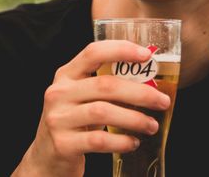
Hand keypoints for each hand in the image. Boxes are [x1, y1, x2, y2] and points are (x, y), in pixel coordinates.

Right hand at [11, 40, 171, 176]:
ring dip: (134, 119)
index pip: (92, 52)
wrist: (46, 158)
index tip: (146, 55)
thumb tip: (148, 81)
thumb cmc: (72, 122)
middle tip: (162, 101)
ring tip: (151, 125)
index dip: (121, 50)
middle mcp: (58, 93)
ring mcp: (58, 118)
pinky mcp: (63, 144)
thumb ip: (102, 86)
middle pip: (104, 85)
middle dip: (139, 93)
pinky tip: (133, 142)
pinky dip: (121, 141)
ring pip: (103, 112)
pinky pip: (98, 140)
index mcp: (65, 75)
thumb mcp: (79, 97)